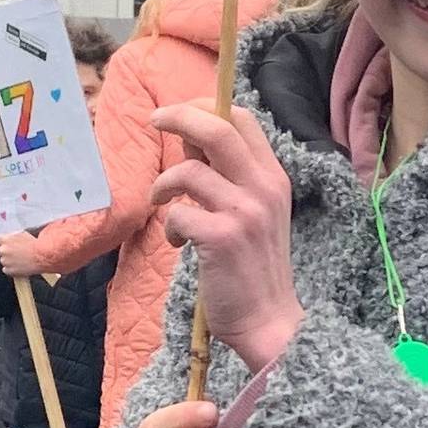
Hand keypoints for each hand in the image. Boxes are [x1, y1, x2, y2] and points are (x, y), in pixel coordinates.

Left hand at [0, 232, 43, 278]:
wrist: (43, 257)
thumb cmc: (35, 245)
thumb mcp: (23, 234)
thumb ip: (13, 236)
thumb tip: (10, 237)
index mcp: (5, 240)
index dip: (3, 243)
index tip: (7, 245)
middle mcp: (3, 250)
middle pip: (0, 251)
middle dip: (6, 252)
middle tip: (16, 253)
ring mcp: (5, 261)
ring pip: (4, 261)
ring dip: (9, 261)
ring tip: (21, 261)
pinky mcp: (9, 271)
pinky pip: (7, 270)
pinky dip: (12, 270)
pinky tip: (20, 266)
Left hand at [150, 105, 303, 369]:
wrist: (268, 321)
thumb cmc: (254, 267)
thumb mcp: (254, 213)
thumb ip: (228, 176)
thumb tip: (189, 138)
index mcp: (273, 177)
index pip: (242, 119)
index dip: (207, 107)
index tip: (181, 115)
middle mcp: (263, 188)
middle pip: (216, 128)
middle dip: (178, 116)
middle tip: (154, 119)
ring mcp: (244, 212)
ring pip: (187, 171)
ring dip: (163, 185)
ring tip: (163, 205)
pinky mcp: (221, 238)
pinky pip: (177, 214)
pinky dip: (169, 227)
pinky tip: (177, 243)